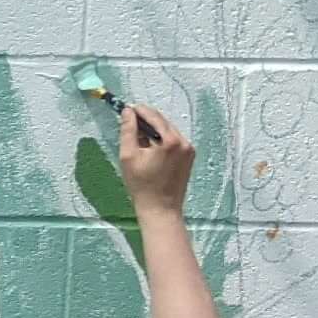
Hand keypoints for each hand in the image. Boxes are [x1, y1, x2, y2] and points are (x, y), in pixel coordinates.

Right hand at [112, 101, 197, 215]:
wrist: (160, 209)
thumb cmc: (141, 185)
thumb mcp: (128, 156)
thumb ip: (128, 131)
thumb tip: (128, 112)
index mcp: (171, 141)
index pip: (155, 116)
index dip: (140, 110)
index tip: (127, 108)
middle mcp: (184, 142)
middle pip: (163, 123)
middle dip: (147, 120)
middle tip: (130, 121)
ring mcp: (189, 150)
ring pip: (169, 131)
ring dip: (154, 130)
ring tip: (138, 137)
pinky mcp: (189, 157)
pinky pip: (174, 141)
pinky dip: (161, 140)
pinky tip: (149, 148)